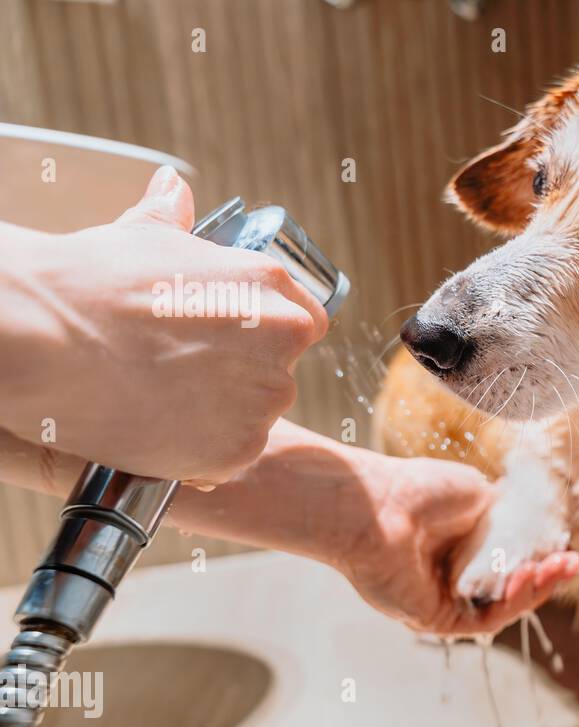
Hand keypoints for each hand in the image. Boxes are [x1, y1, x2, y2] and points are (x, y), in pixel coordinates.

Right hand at [0, 166, 327, 484]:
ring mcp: (263, 400)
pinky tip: (160, 428)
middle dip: (240, 375)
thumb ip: (174, 217)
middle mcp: (281, 342)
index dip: (265, 335)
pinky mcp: (237, 450)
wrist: (44, 338)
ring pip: (256, 415)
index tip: (230, 343)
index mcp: (271, 288)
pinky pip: (230, 456)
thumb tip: (173, 188)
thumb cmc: (89, 283)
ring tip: (162, 398)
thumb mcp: (140, 234)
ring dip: (223, 414)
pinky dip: (202, 450)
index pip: (304, 323)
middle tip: (181, 371)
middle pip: (279, 372)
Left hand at [330, 452, 578, 635]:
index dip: (544, 557)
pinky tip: (528, 577)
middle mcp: (455, 576)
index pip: (513, 561)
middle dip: (548, 575)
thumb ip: (511, 517)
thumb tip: (541, 531)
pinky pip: (486, 619)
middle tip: (574, 562)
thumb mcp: (481, 497)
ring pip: (505, 606)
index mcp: (464, 546)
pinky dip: (513, 602)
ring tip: (560, 567)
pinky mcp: (437, 621)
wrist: (378, 504)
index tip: (569, 548)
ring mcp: (447, 601)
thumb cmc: (419, 490)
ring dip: (537, 588)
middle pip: (514, 587)